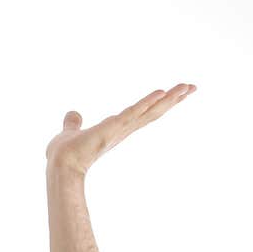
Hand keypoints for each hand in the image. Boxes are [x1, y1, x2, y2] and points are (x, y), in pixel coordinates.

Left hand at [45, 82, 196, 175]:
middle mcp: (123, 130)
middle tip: (192, 87)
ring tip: (188, 87)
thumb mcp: (70, 132)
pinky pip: (133, 113)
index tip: (174, 94)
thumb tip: (73, 114)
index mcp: (116, 129)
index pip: (142, 114)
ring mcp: (120, 129)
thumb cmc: (64, 154)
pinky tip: (162, 92)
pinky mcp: (113, 128)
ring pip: (150, 111)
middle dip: (173, 99)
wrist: (60, 165)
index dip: (158, 104)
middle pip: (153, 112)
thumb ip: (73, 123)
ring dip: (169, 98)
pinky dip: (147, 103)